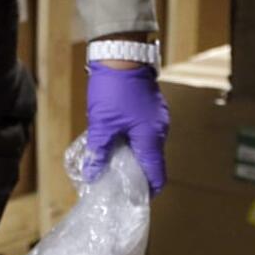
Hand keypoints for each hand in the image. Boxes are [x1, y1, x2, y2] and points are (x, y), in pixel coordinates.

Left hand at [83, 61, 169, 194]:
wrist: (122, 56)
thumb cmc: (113, 90)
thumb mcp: (102, 124)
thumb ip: (99, 151)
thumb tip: (94, 174)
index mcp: (152, 138)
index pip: (156, 174)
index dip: (147, 190)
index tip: (133, 199)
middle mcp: (160, 131)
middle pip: (152, 162)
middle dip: (136, 175)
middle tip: (117, 185)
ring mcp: (158, 119)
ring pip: (148, 147)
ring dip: (133, 158)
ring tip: (113, 167)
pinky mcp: (151, 111)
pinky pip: (145, 134)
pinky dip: (134, 144)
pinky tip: (116, 145)